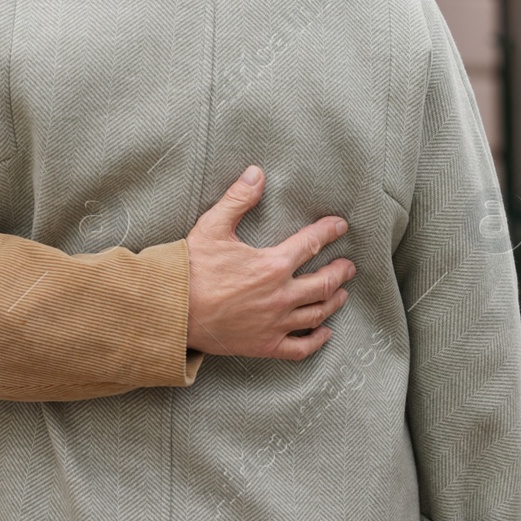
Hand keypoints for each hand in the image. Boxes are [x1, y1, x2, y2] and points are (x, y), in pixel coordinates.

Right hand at [185, 166, 354, 360]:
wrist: (172, 311)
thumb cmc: (190, 269)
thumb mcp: (212, 226)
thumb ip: (238, 199)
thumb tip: (257, 173)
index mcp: (272, 265)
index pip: (312, 244)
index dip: (329, 232)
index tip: (340, 226)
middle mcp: (281, 296)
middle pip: (324, 283)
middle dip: (340, 272)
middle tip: (349, 266)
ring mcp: (275, 323)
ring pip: (317, 313)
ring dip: (334, 301)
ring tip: (341, 293)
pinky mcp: (265, 345)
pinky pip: (300, 348)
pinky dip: (317, 340)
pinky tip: (325, 333)